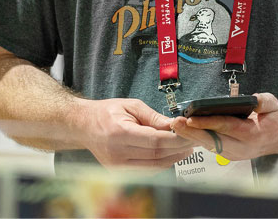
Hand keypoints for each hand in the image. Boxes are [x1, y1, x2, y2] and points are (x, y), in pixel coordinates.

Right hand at [74, 98, 194, 168]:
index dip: (176, 139)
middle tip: (194, 140)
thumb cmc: (107, 112)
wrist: (83, 126)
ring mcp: (116, 166)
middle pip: (156, 155)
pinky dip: (162, 164)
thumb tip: (175, 124)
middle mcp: (117, 153)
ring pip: (153, 166)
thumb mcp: (131, 106)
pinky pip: (146, 171)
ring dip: (174, 158)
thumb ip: (154, 117)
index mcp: (119, 133)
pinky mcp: (118, 172)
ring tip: (187, 148)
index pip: (154, 141)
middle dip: (179, 148)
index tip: (190, 134)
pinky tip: (172, 155)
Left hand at [170, 93, 277, 160]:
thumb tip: (253, 100)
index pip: (227, 127)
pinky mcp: (229, 156)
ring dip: (192, 136)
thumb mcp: (274, 105)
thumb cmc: (275, 119)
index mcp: (253, 134)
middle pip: (213, 140)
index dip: (208, 123)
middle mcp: (243, 148)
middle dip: (192, 131)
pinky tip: (187, 131)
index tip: (192, 118)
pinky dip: (198, 139)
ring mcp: (235, 154)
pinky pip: (211, 147)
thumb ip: (264, 101)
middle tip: (176, 123)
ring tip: (177, 126)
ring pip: (209, 145)